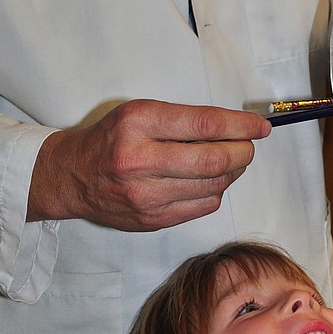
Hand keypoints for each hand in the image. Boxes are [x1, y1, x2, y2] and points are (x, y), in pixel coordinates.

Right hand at [27, 99, 271, 230]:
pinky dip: (214, 192)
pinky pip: (201, 207)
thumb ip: (182, 121)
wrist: (72, 176)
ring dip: (231, 173)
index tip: (260, 126)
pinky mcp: (151, 220)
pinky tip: (208, 181)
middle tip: (248, 147)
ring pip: (213, 187)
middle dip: (242, 153)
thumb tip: (233, 129)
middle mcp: (140, 160)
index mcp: (139, 123)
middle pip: (214, 160)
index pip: (205, 124)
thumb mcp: (140, 113)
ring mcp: (145, 195)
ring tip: (230, 162)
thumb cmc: (110, 139)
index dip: (240, 126)